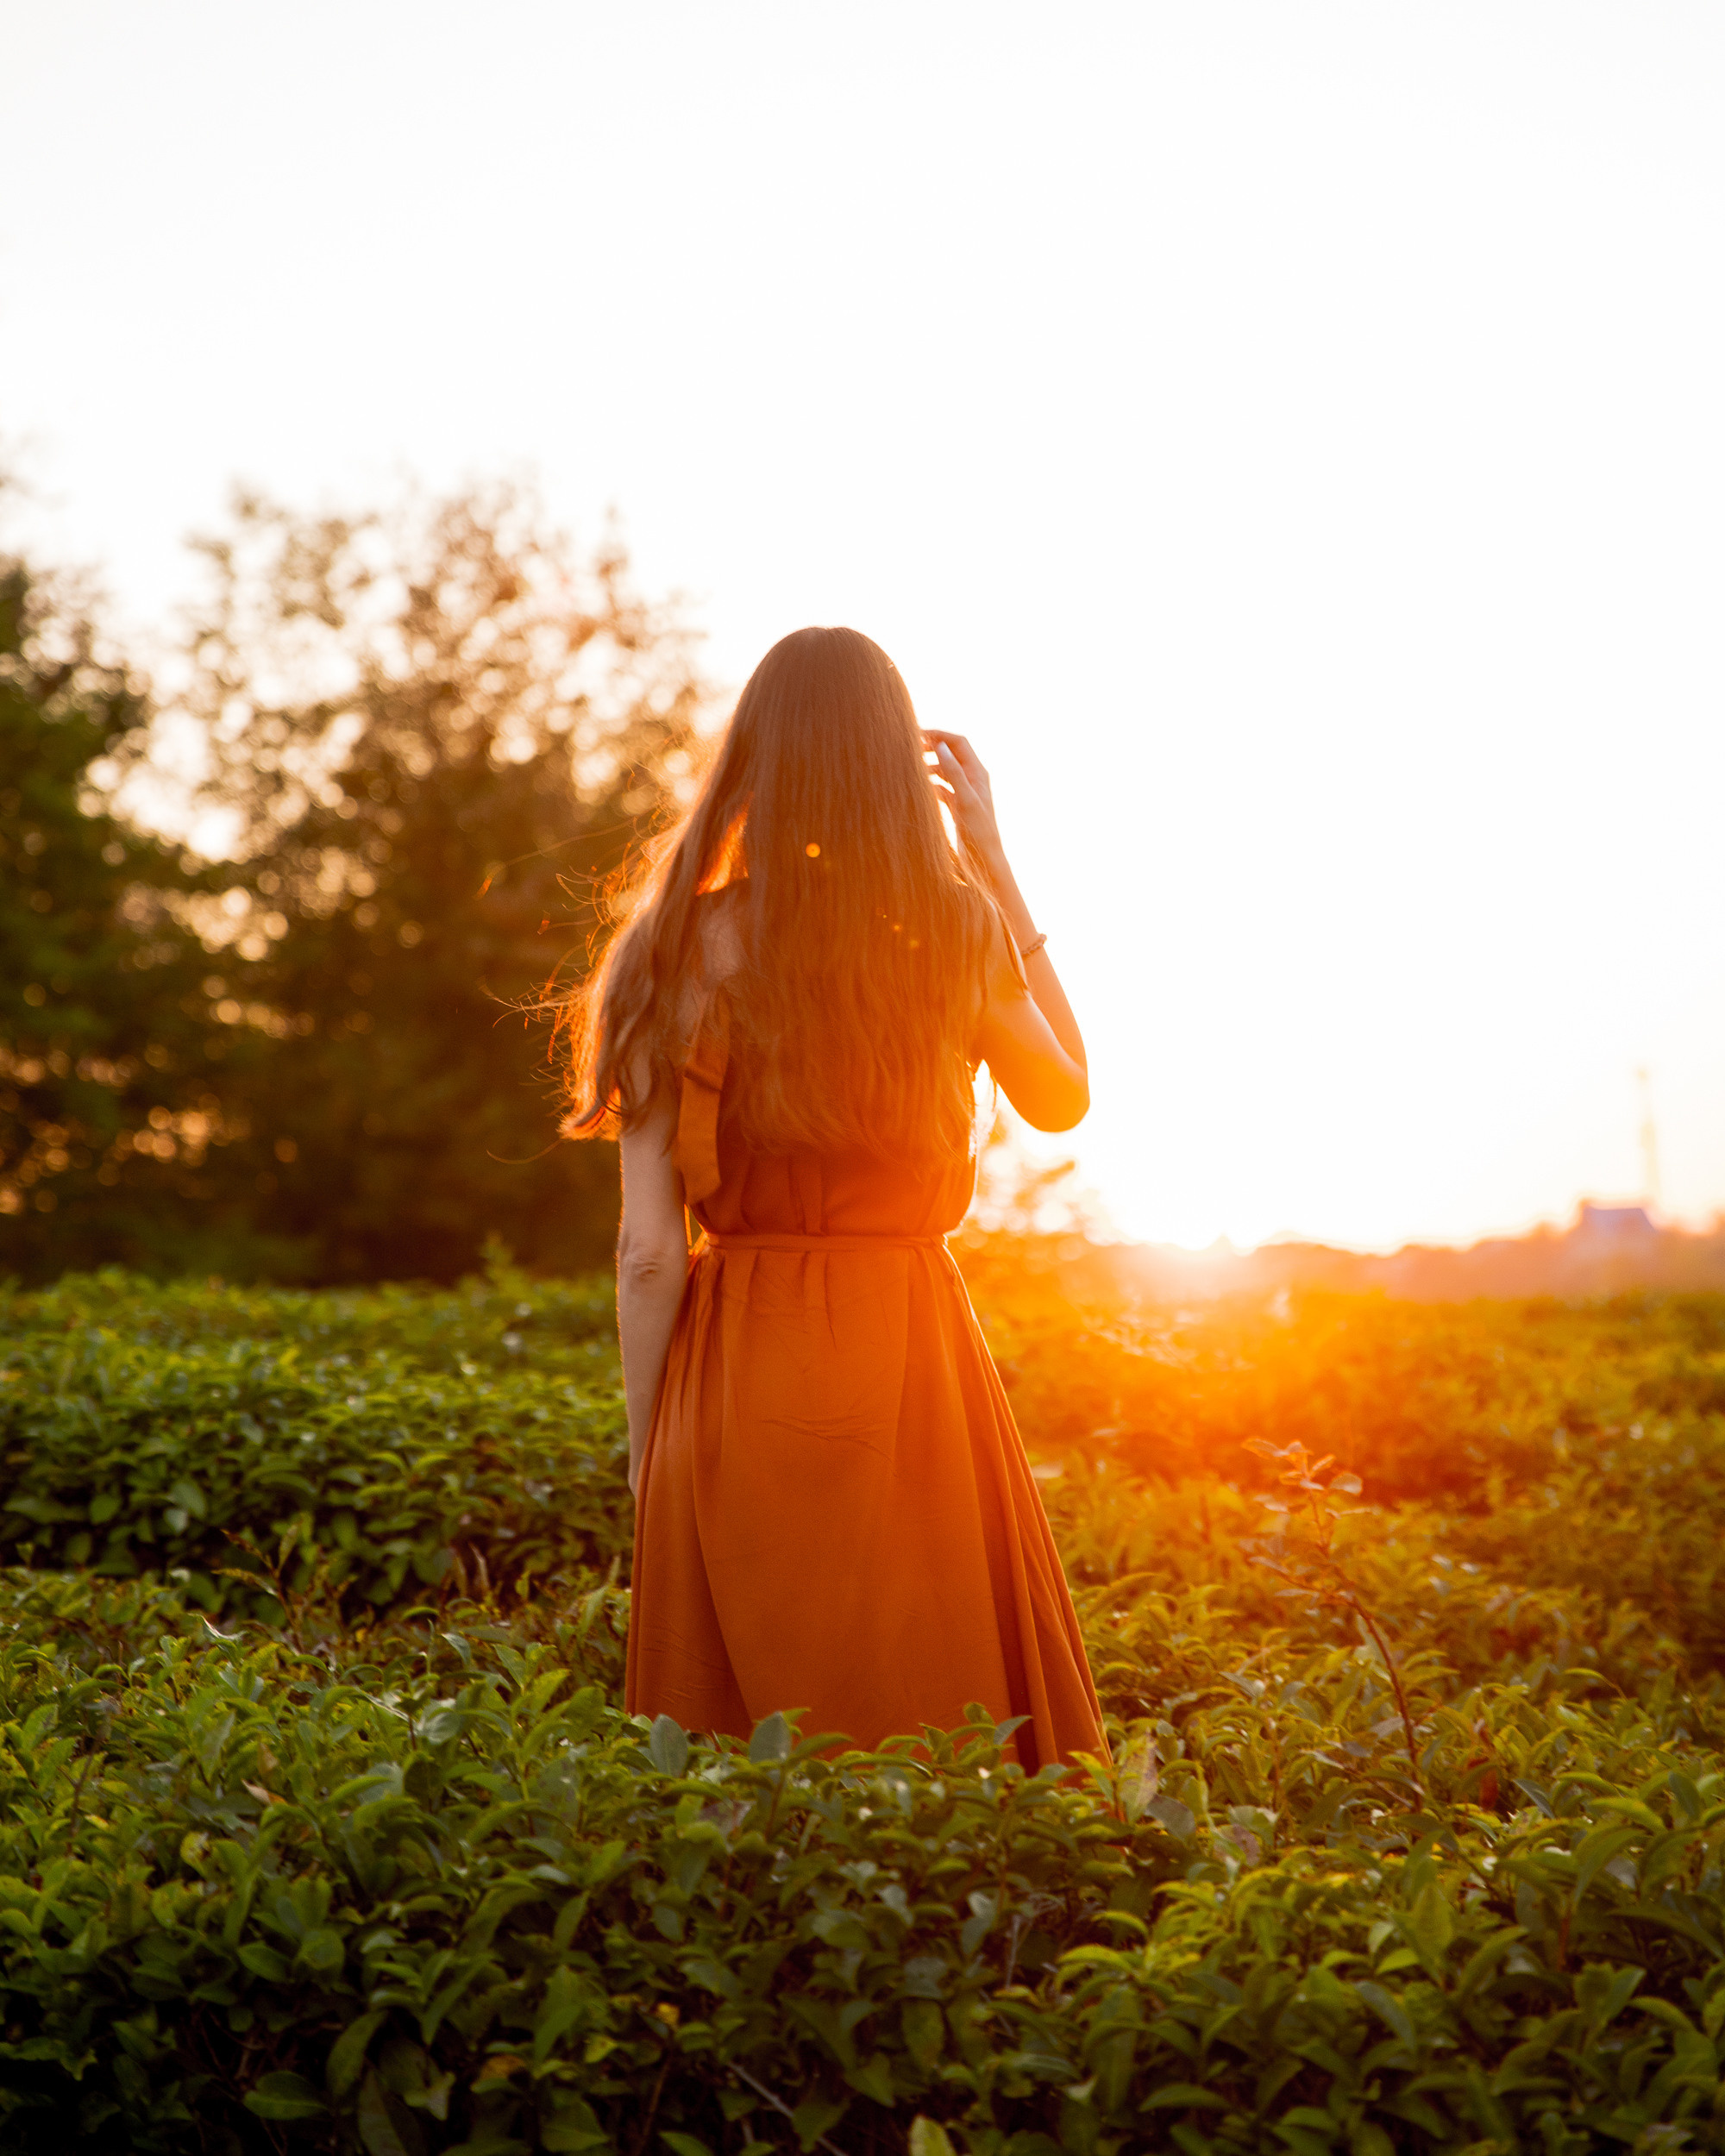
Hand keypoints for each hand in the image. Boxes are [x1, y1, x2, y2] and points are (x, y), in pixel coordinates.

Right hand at [923, 731, 1008, 884]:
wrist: (985, 859)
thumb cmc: (978, 831)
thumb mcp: (965, 799)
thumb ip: (953, 772)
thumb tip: (940, 746)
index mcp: (978, 773)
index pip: (959, 743)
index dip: (940, 735)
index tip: (917, 735)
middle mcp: (973, 779)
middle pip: (952, 753)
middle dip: (933, 747)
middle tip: (911, 747)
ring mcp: (965, 792)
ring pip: (946, 770)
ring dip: (930, 765)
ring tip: (911, 766)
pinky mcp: (958, 806)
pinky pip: (943, 787)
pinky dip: (931, 783)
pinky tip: (919, 787)